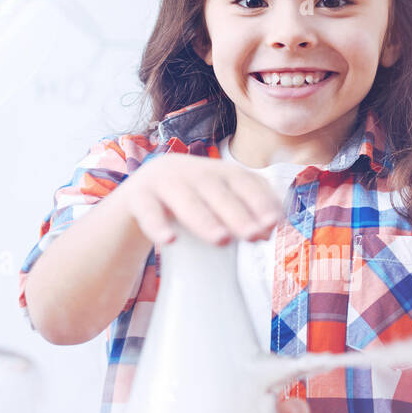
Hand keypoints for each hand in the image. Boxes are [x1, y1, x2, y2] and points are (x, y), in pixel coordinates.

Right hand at [123, 153, 283, 248]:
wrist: (138, 197)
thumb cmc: (188, 203)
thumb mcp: (216, 203)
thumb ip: (243, 215)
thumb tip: (267, 231)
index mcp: (216, 171)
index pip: (243, 181)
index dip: (260, 200)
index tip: (273, 222)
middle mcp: (191, 171)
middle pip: (217, 190)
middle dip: (237, 212)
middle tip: (253, 234)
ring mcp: (163, 181)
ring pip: (185, 199)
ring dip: (204, 219)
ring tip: (221, 239)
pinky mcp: (138, 197)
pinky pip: (147, 211)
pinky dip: (158, 225)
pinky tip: (169, 240)